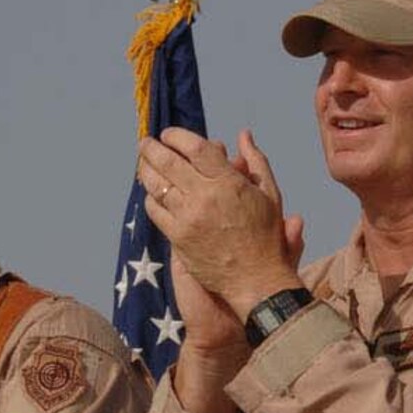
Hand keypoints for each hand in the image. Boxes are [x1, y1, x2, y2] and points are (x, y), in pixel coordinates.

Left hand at [138, 128, 303, 316]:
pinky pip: (156, 212)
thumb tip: (243, 134)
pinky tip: (152, 193)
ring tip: (142, 163)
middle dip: (152, 148)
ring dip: (145, 170)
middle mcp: (205, 197)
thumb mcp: (270, 193)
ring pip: (157, 185)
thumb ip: (255, 161)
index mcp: (229, 182)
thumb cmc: (266, 236)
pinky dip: (151, 198)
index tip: (169, 134)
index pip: (195, 148)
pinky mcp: (178, 238)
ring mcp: (189, 218)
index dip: (177, 136)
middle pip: (169, 162)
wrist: (255, 278)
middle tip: (146, 142)